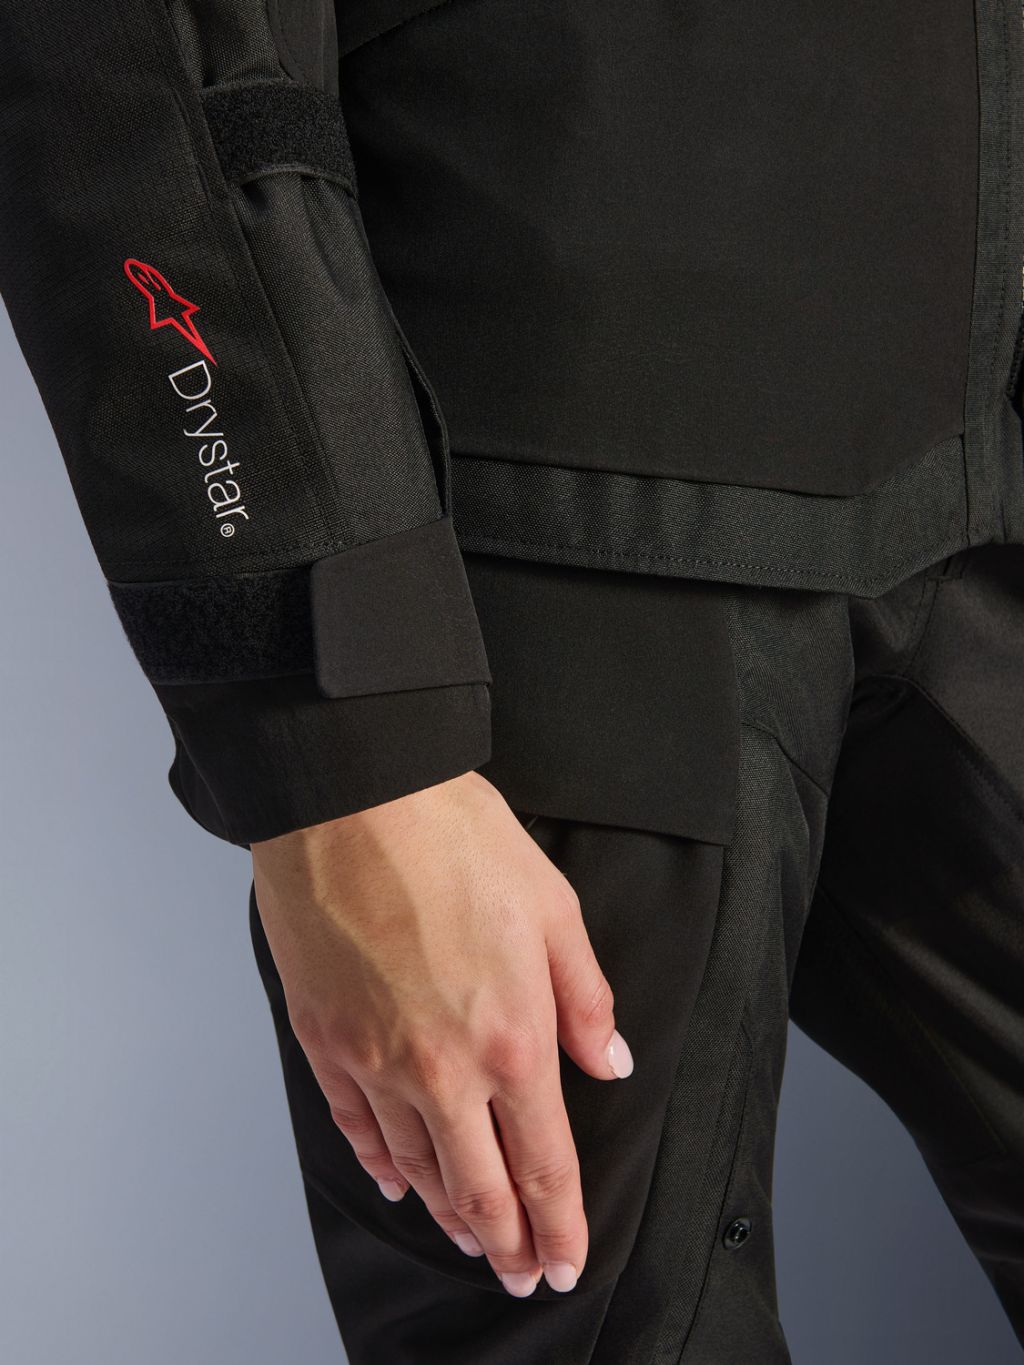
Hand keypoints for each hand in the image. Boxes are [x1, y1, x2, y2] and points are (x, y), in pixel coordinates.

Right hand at [249, 769, 632, 1295]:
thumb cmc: (453, 837)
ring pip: (417, 1166)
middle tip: (523, 1276)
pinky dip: (380, 1164)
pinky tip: (398, 1182)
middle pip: (479, 1187)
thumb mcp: (552, 908)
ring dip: (450, 1214)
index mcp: (512, 1039)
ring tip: (473, 1241)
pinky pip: (355, 1126)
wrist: (352, 799)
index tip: (567, 1261)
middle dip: (508, 1244)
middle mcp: (441, 1070)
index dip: (561, 1225)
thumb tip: (610, 1061)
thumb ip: (585, 998)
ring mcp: (374, 1061)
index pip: (545, 1164)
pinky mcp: (324, 1038)